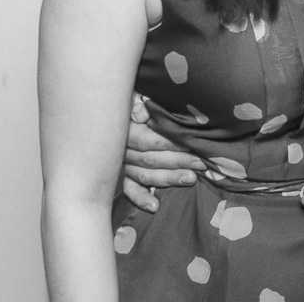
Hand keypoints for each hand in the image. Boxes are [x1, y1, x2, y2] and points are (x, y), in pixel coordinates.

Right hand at [119, 94, 202, 211]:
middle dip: (178, 162)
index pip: (151, 141)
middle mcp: (121, 151)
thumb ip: (134, 103)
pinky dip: (140, 198)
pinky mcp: (119, 176)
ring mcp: (120, 165)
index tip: (193, 143)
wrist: (103, 113)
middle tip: (200, 164)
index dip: (173, 143)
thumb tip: (141, 114)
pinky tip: (154, 206)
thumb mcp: (128, 95)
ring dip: (167, 179)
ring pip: (144, 175)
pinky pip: (129, 190)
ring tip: (190, 179)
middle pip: (151, 159)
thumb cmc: (124, 103)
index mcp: (125, 130)